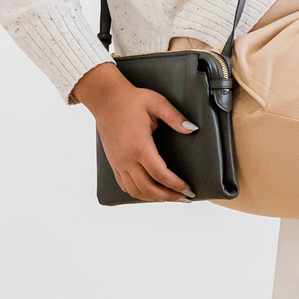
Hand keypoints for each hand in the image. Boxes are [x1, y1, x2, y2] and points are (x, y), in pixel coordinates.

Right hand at [72, 62, 195, 201]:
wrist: (106, 99)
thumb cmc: (132, 100)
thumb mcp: (157, 103)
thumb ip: (175, 117)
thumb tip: (192, 129)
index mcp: (139, 145)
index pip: (159, 174)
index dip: (175, 184)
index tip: (189, 189)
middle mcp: (126, 158)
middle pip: (148, 188)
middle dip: (168, 196)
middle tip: (185, 198)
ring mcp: (118, 163)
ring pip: (136, 191)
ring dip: (154, 198)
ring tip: (171, 197)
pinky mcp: (114, 163)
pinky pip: (125, 186)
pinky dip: (140, 194)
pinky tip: (151, 193)